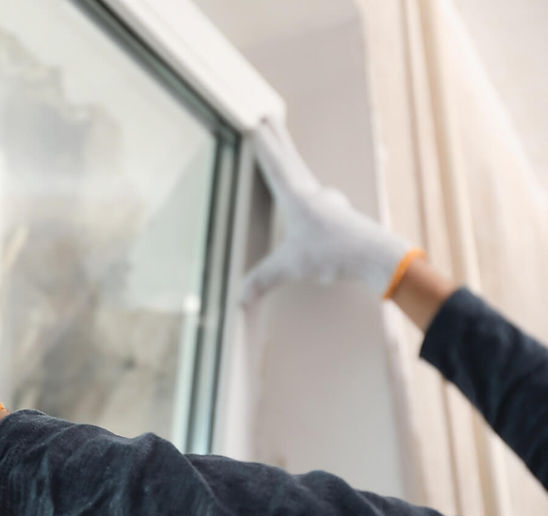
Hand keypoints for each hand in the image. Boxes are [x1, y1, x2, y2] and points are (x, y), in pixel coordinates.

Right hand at [241, 120, 422, 302]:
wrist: (378, 257)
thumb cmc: (335, 253)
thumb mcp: (291, 267)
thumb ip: (263, 280)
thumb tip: (239, 297)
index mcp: (297, 197)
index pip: (274, 165)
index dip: (263, 144)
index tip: (256, 123)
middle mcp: (313, 193)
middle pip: (291, 159)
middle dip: (278, 139)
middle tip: (269, 118)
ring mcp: (330, 202)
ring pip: (304, 175)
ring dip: (292, 162)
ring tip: (284, 155)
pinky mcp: (340, 216)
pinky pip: (316, 196)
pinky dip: (306, 189)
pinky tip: (310, 201)